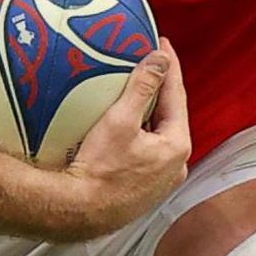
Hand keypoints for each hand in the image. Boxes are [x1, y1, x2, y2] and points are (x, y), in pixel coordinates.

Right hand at [56, 44, 190, 239]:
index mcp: (177, 145)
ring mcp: (162, 182)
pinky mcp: (145, 191)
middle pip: (170, 117)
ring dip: (150, 115)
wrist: (78, 211)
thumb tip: (160, 59)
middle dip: (160, 91)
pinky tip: (127, 129)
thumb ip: (143, 86)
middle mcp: (176, 165)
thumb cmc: (99, 169)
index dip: (169, 67)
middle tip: (149, 65)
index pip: (177, 95)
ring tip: (136, 93)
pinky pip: (148, 154)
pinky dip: (141, 136)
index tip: (162, 44)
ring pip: (159, 137)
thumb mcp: (120, 120)